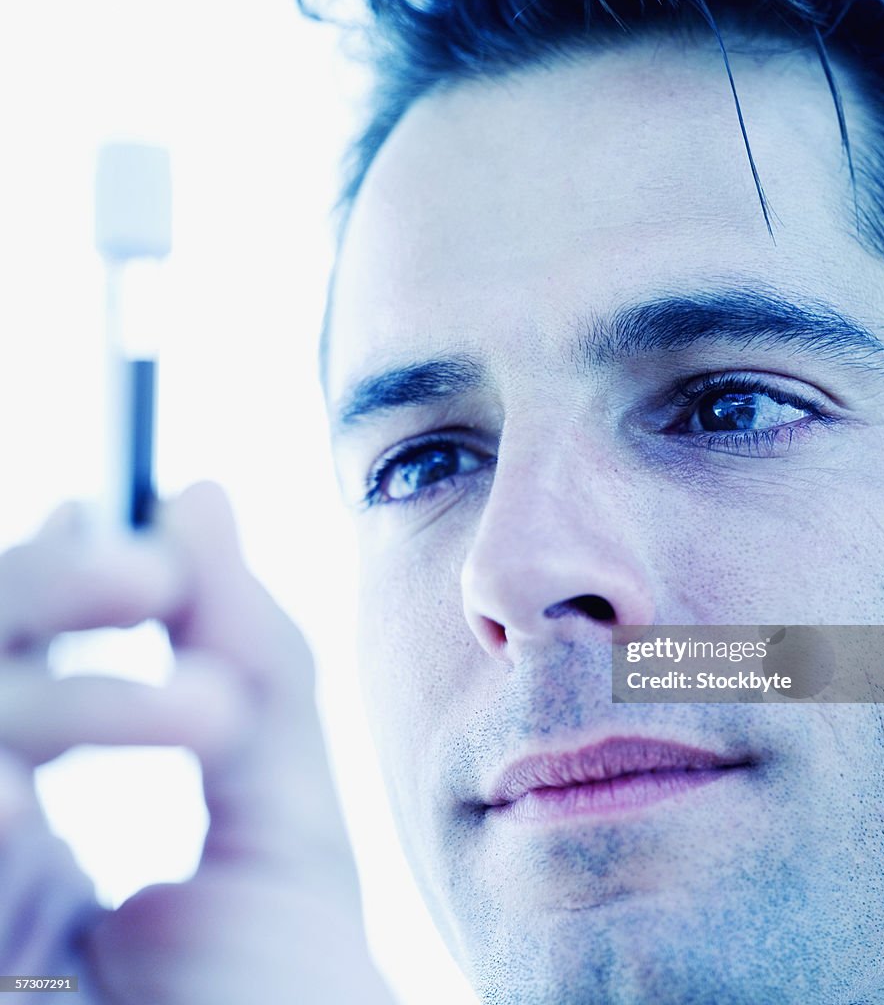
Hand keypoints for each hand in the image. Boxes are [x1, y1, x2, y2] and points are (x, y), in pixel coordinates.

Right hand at [0, 484, 392, 1003]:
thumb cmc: (290, 996)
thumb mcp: (280, 816)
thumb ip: (248, 656)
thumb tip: (202, 495)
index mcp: (29, 833)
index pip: (3, 661)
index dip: (42, 576)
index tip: (119, 516)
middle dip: (31, 594)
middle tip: (146, 567)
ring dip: (56, 697)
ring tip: (212, 714)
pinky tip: (36, 806)